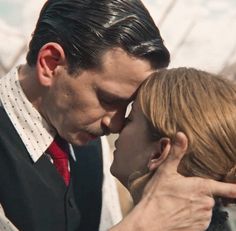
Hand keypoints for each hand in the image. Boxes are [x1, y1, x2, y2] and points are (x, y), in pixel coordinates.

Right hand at [110, 132, 235, 230]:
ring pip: (204, 208)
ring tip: (178, 202)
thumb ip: (176, 153)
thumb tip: (182, 135)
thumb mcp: (165, 171)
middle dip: (199, 193)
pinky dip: (192, 216)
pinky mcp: (197, 229)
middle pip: (209, 196)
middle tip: (181, 191)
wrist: (149, 221)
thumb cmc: (157, 196)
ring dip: (196, 205)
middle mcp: (206, 205)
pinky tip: (179, 212)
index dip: (235, 188)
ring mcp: (202, 219)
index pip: (228, 189)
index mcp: (201, 188)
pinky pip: (199, 220)